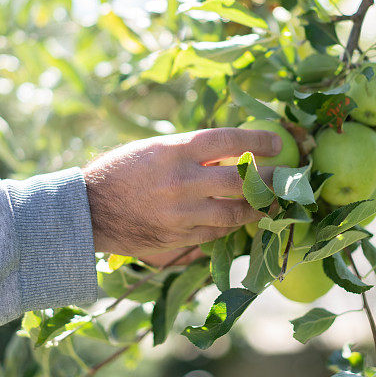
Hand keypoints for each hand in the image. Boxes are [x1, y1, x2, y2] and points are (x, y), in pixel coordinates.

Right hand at [83, 128, 281, 256]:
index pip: (228, 140)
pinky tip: (239, 220)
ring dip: (258, 209)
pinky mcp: (177, 237)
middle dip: (270, 180)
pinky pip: (216, 233)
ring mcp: (181, 212)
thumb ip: (191, 153)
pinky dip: (231, 226)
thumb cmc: (121, 171)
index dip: (258, 141)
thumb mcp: (154, 149)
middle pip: (241, 181)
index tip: (276, 143)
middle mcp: (182, 180)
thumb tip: (231, 155)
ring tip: (271, 204)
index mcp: (175, 150)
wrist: (88, 209)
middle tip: (287, 178)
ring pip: (234, 213)